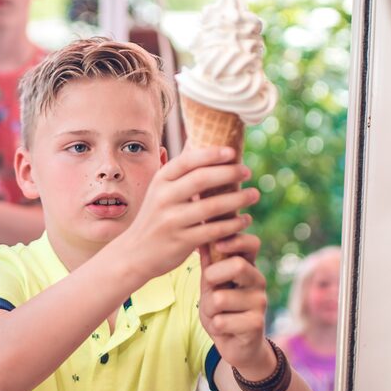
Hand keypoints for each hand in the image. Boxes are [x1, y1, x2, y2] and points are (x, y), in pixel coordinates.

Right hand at [120, 146, 259, 282]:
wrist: (136, 253)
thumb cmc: (156, 216)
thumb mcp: (160, 190)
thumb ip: (180, 169)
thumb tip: (196, 137)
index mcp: (160, 180)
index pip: (187, 161)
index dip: (211, 154)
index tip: (232, 152)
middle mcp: (163, 198)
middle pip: (201, 179)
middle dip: (229, 173)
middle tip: (247, 171)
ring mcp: (171, 221)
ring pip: (211, 207)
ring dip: (237, 199)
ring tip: (254, 194)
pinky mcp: (181, 242)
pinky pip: (213, 231)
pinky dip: (232, 225)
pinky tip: (245, 220)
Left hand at [197, 232, 272, 376]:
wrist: (238, 346)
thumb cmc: (223, 311)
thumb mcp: (211, 285)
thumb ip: (208, 263)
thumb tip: (202, 235)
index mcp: (248, 267)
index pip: (252, 244)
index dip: (235, 240)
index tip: (218, 244)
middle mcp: (258, 281)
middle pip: (237, 265)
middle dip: (213, 276)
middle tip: (211, 288)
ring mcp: (260, 302)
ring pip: (220, 298)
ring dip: (209, 309)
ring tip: (217, 314)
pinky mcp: (256, 324)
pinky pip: (221, 321)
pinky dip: (215, 326)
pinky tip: (225, 329)